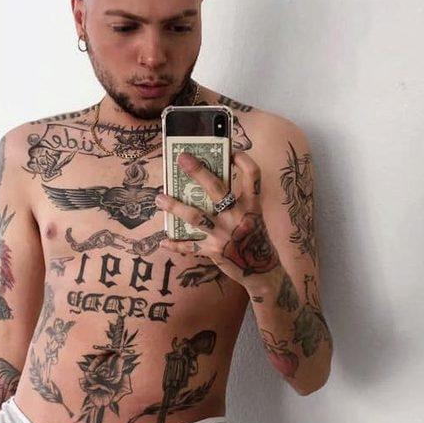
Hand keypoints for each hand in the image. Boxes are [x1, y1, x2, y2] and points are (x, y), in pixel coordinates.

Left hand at [156, 151, 280, 293]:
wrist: (263, 271)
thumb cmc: (256, 239)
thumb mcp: (253, 217)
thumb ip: (237, 202)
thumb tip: (210, 183)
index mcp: (252, 205)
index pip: (253, 175)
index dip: (243, 160)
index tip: (232, 151)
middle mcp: (238, 217)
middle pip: (217, 189)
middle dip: (198, 171)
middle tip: (182, 158)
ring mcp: (225, 234)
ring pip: (196, 216)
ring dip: (175, 206)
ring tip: (160, 198)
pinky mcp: (214, 251)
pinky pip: (190, 246)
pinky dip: (175, 244)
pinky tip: (163, 241)